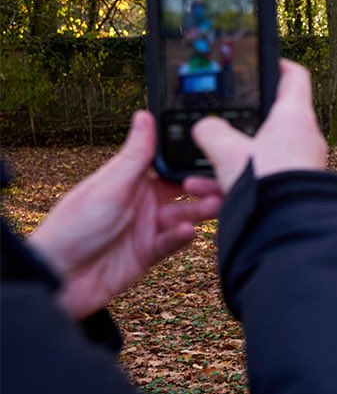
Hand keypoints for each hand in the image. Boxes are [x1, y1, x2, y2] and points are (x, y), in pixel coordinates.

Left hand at [27, 111, 222, 319]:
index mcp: (130, 181)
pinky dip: (183, 237)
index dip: (187, 160)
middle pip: (182, 191)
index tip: (211, 154)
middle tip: (220, 185)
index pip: (166, 165)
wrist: (60, 277)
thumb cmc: (73, 226)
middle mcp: (141, 203)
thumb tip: (144, 116)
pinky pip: (174, 242)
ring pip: (184, 216)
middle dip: (203, 188)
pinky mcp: (149, 253)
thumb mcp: (109, 185)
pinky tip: (187, 232)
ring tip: (213, 207)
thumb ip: (134, 154)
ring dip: (200, 211)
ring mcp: (146, 229)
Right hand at [191, 59, 327, 192]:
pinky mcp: (295, 189)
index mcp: (295, 117)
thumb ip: (211, 132)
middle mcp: (305, 138)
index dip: (277, 66)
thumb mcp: (226, 151)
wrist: (290, 228)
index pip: (294, 77)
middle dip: (238, 127)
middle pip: (271, 120)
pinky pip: (263, 179)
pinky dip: (237, 183)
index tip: (263, 63)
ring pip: (261, 154)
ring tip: (198, 176)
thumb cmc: (267, 183)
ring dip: (230, 162)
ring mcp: (302, 165)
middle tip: (215, 128)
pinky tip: (209, 195)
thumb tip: (205, 128)